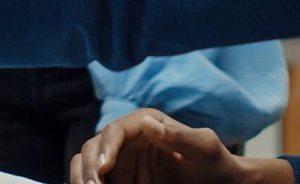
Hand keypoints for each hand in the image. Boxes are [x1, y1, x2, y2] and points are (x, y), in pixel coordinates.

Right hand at [70, 109, 292, 183]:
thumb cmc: (215, 162)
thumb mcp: (204, 148)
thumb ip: (180, 135)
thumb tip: (147, 123)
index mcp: (147, 122)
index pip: (114, 130)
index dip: (105, 148)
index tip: (103, 170)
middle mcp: (129, 139)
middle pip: (93, 146)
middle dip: (88, 167)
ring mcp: (122, 161)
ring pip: (87, 164)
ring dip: (84, 179)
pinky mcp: (120, 179)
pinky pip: (96, 182)